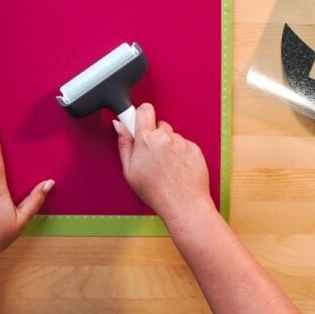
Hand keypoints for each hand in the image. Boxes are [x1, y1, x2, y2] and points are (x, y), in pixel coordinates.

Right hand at [114, 103, 212, 223]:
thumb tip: (119, 126)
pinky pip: (184, 145)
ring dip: (168, 146)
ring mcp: (182, 142)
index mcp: (146, 140)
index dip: (140, 115)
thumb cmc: (156, 192)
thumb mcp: (129, 171)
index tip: (137, 122)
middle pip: (158, 125)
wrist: (184, 204)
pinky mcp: (195, 149)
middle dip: (154, 136)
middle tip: (152, 155)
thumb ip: (124, 143)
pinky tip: (177, 169)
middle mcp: (165, 137)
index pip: (144, 110)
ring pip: (172, 136)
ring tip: (166, 167)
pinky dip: (181, 153)